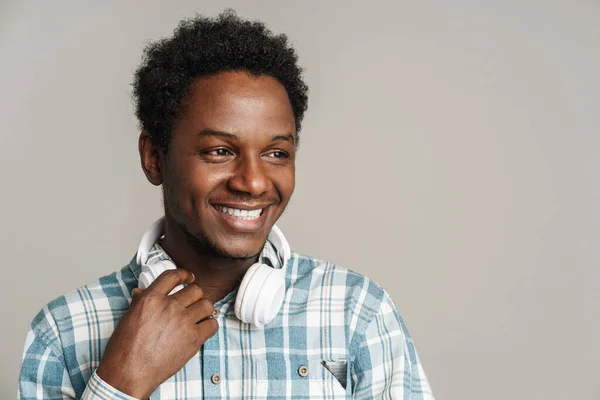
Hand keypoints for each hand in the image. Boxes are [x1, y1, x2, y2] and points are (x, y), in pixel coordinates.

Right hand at [96, 269, 217, 398]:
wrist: (129, 373)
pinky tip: (202, 330)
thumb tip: (141, 292)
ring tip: (198, 316)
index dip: (184, 274)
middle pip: (195, 290)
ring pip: (206, 305)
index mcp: (151, 299)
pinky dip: (209, 326)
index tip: (188, 278)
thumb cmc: (124, 349)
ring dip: (204, 309)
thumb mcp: (128, 318)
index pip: (173, 276)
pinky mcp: (193, 338)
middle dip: (195, 296)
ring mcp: (183, 322)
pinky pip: (212, 324)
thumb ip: (139, 302)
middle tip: (192, 303)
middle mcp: (169, 307)